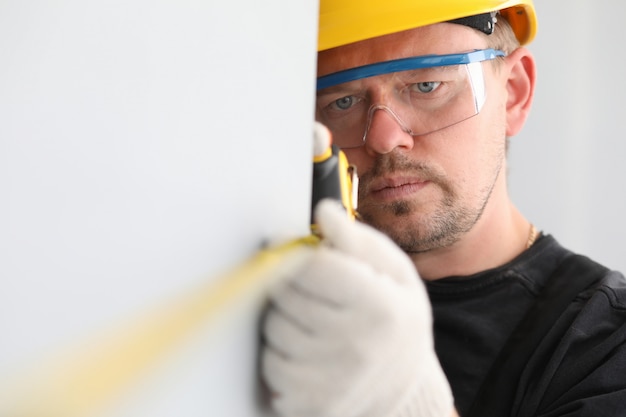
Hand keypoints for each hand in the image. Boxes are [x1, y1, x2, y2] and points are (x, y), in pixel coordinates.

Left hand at [262, 200, 452, 416]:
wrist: (404, 386)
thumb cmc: (396, 319)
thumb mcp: (394, 272)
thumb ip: (356, 240)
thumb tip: (323, 211)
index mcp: (379, 305)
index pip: (312, 266)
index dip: (293, 251)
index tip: (288, 247)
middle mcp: (354, 344)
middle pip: (285, 294)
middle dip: (288, 281)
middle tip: (306, 285)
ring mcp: (330, 378)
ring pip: (273, 327)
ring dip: (282, 316)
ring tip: (310, 319)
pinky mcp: (309, 402)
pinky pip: (269, 363)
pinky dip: (279, 352)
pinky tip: (305, 348)